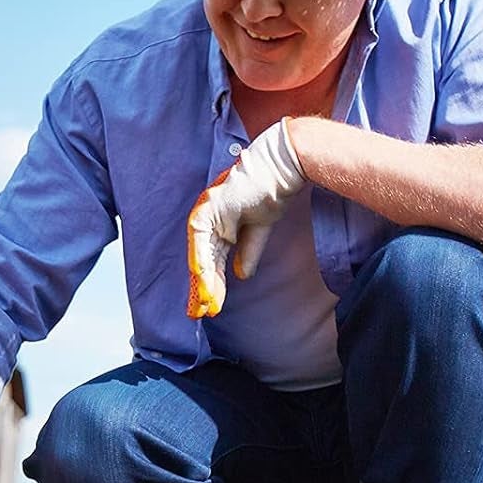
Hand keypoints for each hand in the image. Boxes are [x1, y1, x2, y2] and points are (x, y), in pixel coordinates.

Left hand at [186, 120, 305, 318]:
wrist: (281, 170)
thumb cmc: (270, 192)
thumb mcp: (259, 229)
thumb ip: (248, 251)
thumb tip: (241, 275)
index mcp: (219, 225)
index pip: (212, 260)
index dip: (213, 284)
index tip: (212, 306)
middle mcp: (210, 221)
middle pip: (204, 262)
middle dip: (204, 289)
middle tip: (200, 313)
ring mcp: (208, 214)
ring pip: (202, 256)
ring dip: (203, 282)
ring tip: (204, 305)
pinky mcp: (211, 209)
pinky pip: (204, 241)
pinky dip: (203, 262)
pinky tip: (203, 281)